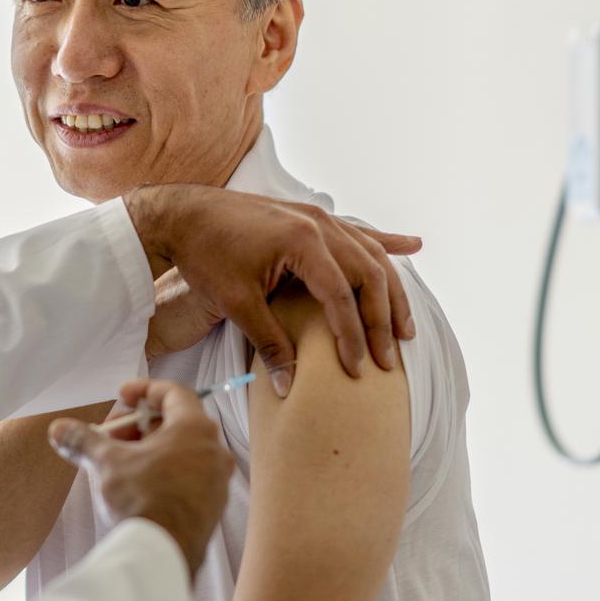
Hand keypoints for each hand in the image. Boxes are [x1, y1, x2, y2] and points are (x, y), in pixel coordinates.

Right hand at [48, 380, 232, 577]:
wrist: (162, 553)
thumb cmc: (142, 499)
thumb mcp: (106, 462)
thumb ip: (83, 440)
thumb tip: (59, 429)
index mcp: (195, 429)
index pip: (173, 393)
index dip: (144, 391)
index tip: (123, 397)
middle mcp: (213, 451)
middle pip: (176, 423)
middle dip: (140, 427)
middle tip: (112, 437)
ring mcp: (217, 481)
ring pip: (183, 452)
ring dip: (151, 451)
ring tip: (120, 463)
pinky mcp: (212, 506)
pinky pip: (189, 477)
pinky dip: (165, 473)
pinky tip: (138, 487)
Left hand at [124, 186, 420, 395]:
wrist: (185, 213)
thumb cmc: (206, 255)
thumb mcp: (237, 303)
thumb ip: (269, 343)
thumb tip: (290, 386)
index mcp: (302, 243)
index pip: (342, 297)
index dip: (352, 336)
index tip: (358, 368)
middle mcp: (319, 225)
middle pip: (369, 275)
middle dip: (382, 320)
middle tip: (389, 358)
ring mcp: (318, 218)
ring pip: (371, 256)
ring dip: (391, 291)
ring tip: (405, 327)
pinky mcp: (312, 218)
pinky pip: (359, 233)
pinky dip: (386, 243)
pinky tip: (414, 246)